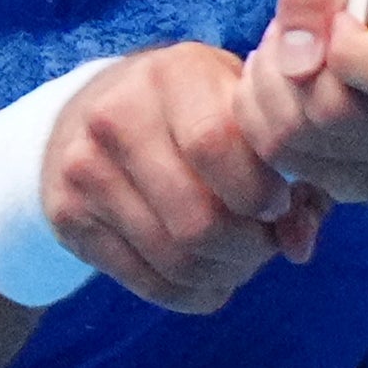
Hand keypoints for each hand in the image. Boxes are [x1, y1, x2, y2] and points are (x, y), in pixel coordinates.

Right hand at [43, 45, 321, 313]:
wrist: (88, 111)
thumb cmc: (191, 111)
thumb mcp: (240, 110)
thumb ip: (290, 168)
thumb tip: (299, 246)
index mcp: (172, 74)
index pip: (215, 145)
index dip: (259, 192)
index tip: (277, 204)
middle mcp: (116, 117)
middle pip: (197, 219)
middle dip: (250, 248)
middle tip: (265, 242)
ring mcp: (84, 170)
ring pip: (175, 259)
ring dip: (224, 274)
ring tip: (239, 259)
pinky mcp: (68, 217)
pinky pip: (147, 283)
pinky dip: (193, 293)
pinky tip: (209, 275)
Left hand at [238, 0, 367, 205]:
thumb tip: (298, 59)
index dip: (347, 47)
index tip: (341, 21)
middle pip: (336, 113)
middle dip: (290, 64)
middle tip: (298, 34)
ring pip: (300, 141)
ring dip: (270, 88)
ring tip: (289, 57)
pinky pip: (288, 163)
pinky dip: (267, 121)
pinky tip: (288, 92)